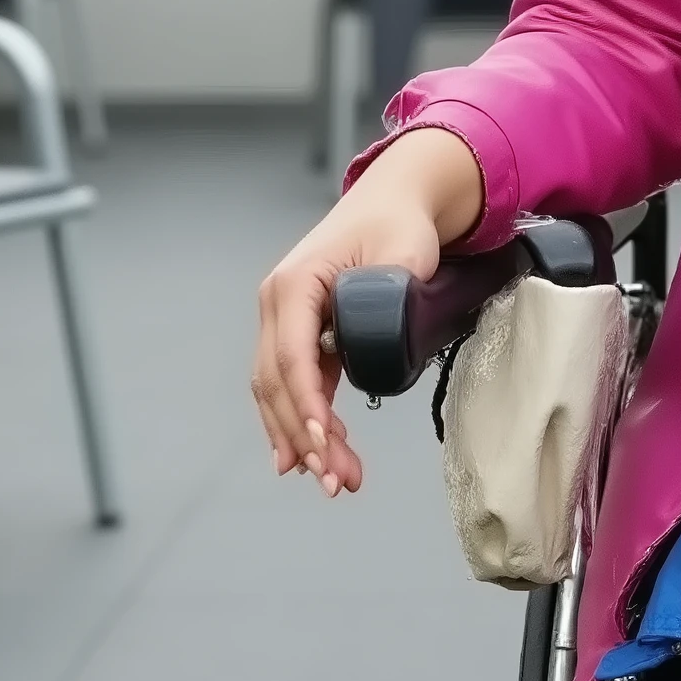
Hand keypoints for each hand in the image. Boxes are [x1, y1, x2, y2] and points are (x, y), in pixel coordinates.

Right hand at [250, 126, 482, 495]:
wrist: (395, 199)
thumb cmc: (398, 221)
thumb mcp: (403, 250)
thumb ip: (392, 290)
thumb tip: (380, 337)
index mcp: (295, 283)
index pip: (291, 356)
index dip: (306, 404)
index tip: (326, 442)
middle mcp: (277, 303)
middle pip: (278, 382)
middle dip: (305, 436)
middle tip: (336, 481)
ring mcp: (283, 319)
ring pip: (278, 390)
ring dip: (302, 437)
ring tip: (335, 480)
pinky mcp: (299, 332)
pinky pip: (291, 382)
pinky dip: (299, 420)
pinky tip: (309, 456)